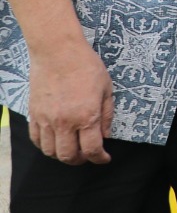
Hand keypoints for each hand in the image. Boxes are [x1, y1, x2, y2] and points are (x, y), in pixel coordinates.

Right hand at [28, 40, 113, 164]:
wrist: (57, 52)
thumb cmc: (86, 67)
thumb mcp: (106, 89)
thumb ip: (107, 115)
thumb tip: (105, 136)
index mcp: (86, 116)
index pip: (91, 149)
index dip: (100, 158)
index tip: (104, 158)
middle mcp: (64, 122)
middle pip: (68, 156)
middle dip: (80, 160)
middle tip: (88, 156)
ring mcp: (46, 119)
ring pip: (50, 151)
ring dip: (62, 155)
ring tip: (71, 150)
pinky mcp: (33, 114)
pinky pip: (36, 139)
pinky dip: (45, 146)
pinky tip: (55, 141)